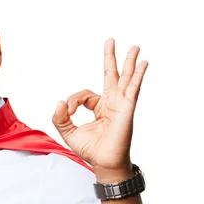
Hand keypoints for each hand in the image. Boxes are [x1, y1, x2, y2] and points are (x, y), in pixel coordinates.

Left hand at [52, 38, 147, 175]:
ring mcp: (121, 105)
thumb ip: (60, 118)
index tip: (68, 110)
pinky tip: (144, 63)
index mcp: (99, 108)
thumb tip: (59, 102)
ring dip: (130, 62)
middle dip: (110, 58)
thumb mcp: (69, 133)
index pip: (85, 95)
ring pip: (125, 79)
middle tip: (110, 40)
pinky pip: (133, 89)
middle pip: (111, 75)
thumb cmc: (91, 150)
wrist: (104, 163)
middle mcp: (112, 104)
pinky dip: (138, 76)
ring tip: (135, 46)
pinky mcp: (127, 109)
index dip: (73, 100)